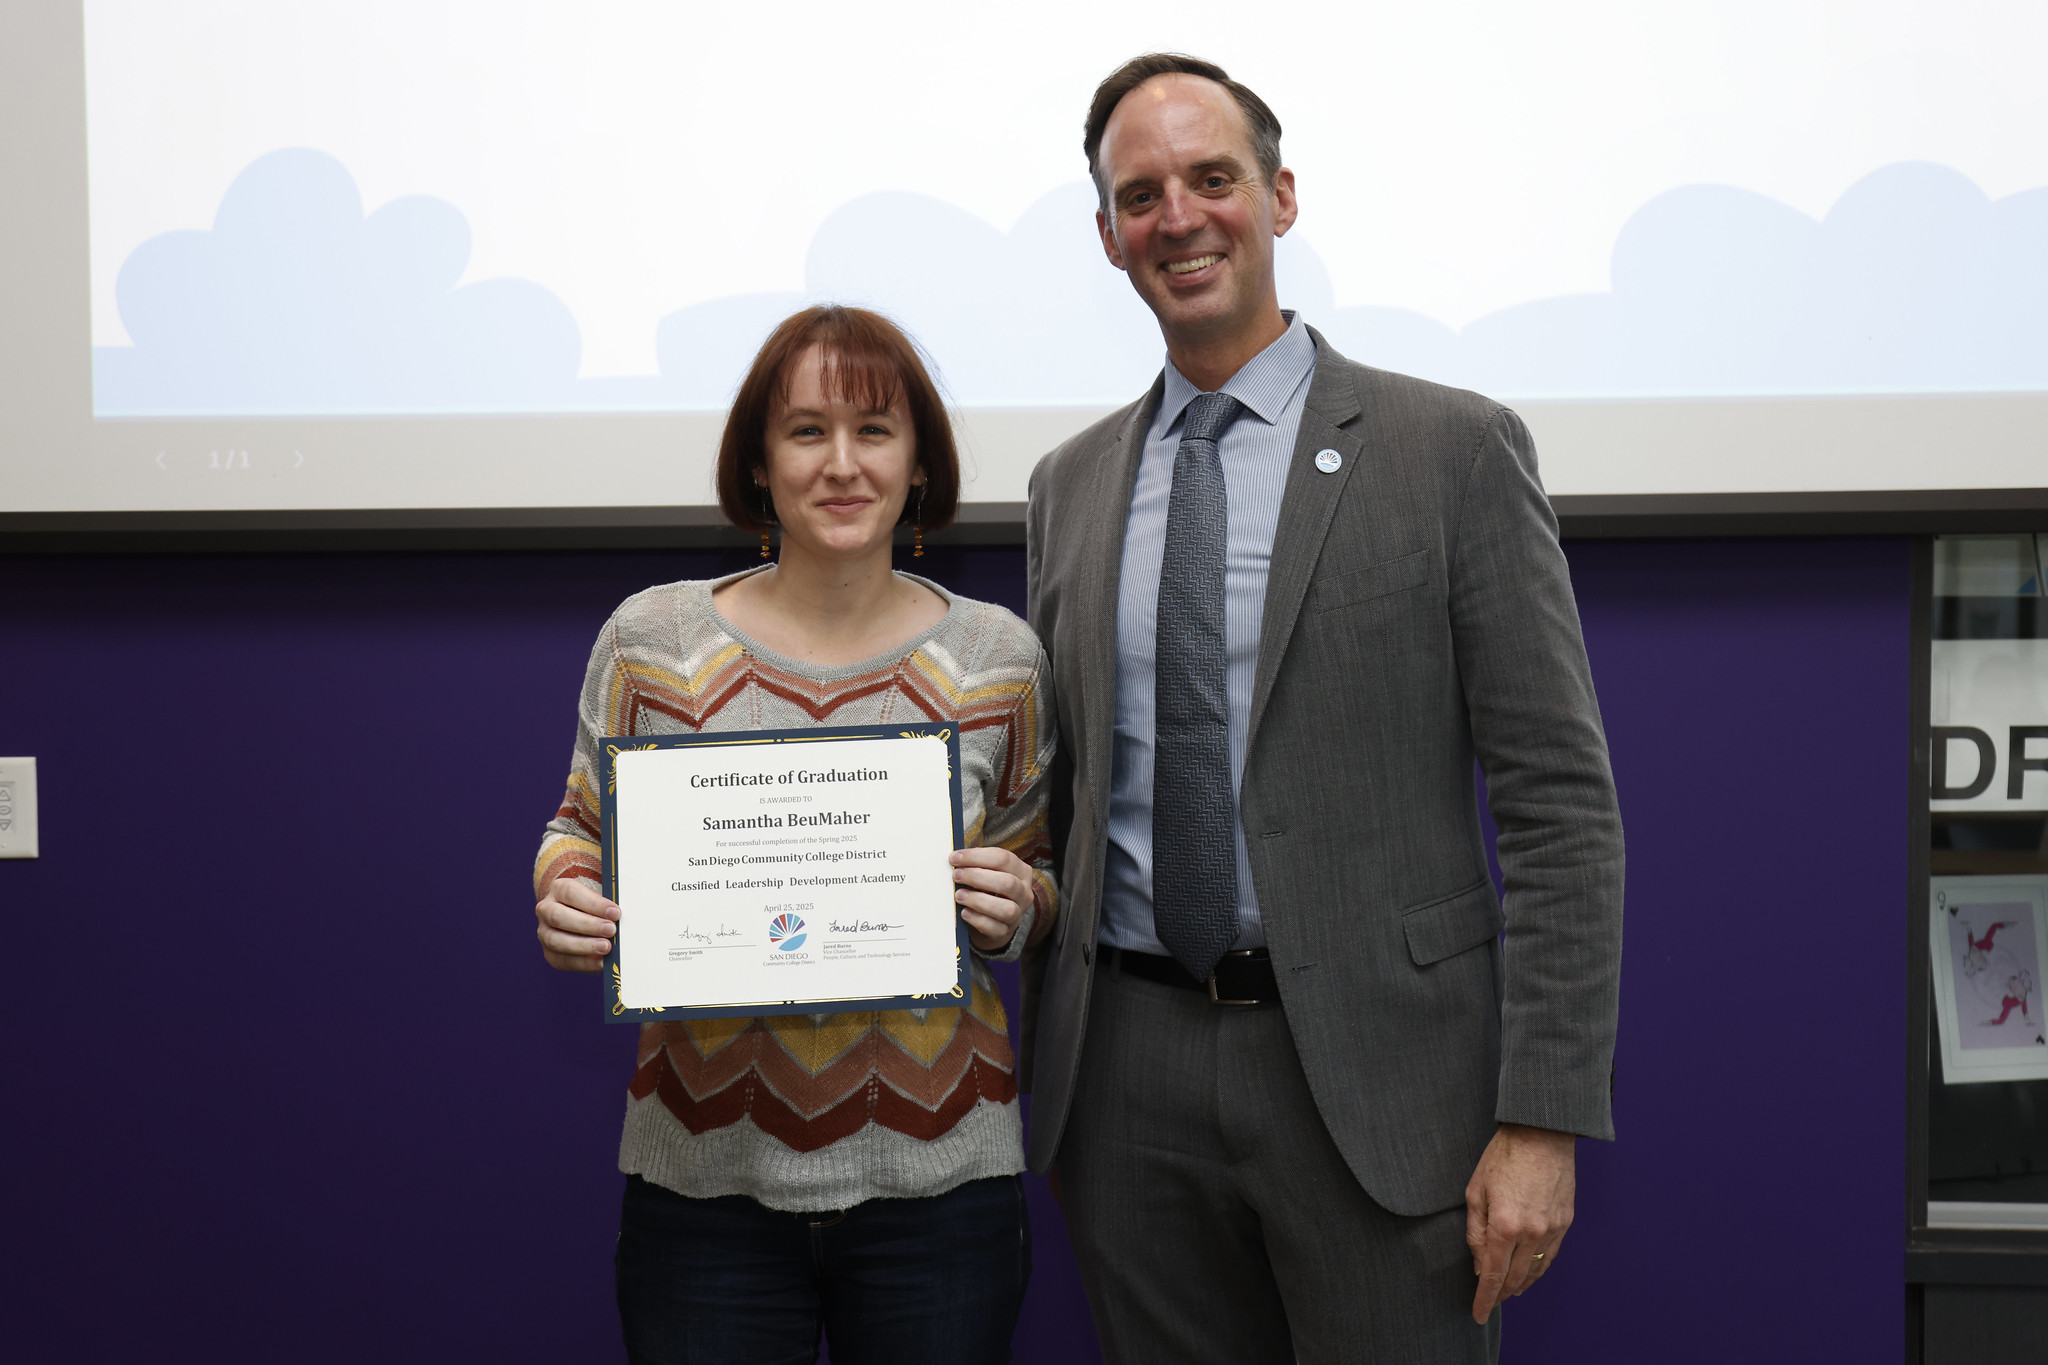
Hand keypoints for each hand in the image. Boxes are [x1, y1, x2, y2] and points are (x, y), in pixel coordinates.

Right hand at [534, 876, 618, 972]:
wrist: (580, 916)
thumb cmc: (594, 904)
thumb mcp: (600, 893)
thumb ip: (609, 898)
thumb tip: (620, 911)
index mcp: (559, 889)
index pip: (571, 893)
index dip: (594, 904)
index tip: (615, 912)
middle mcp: (547, 910)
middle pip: (559, 917)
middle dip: (587, 925)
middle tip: (611, 930)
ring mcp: (545, 933)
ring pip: (556, 941)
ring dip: (584, 946)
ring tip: (606, 947)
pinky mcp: (551, 954)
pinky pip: (563, 960)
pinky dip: (584, 963)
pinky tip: (601, 962)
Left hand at [949, 847, 1043, 951]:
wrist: (991, 922)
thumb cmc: (987, 891)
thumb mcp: (986, 874)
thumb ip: (975, 865)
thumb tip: (955, 859)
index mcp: (1021, 872)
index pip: (1004, 859)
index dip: (977, 857)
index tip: (955, 858)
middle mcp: (1023, 893)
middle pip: (1007, 882)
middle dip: (977, 877)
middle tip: (957, 876)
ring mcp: (1017, 915)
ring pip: (1006, 908)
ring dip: (978, 900)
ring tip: (959, 895)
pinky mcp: (1005, 932)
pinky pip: (994, 928)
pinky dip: (977, 919)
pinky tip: (964, 912)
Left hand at [1464, 1122, 1575, 1322]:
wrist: (1541, 1134)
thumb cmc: (1503, 1157)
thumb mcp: (1475, 1191)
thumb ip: (1475, 1232)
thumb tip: (1479, 1264)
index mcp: (1504, 1225)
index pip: (1492, 1275)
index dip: (1485, 1298)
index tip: (1478, 1314)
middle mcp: (1531, 1233)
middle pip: (1515, 1278)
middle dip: (1500, 1295)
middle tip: (1489, 1303)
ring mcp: (1552, 1229)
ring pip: (1536, 1271)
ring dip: (1520, 1285)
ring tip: (1508, 1293)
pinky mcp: (1566, 1222)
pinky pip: (1551, 1256)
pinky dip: (1538, 1270)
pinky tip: (1530, 1273)